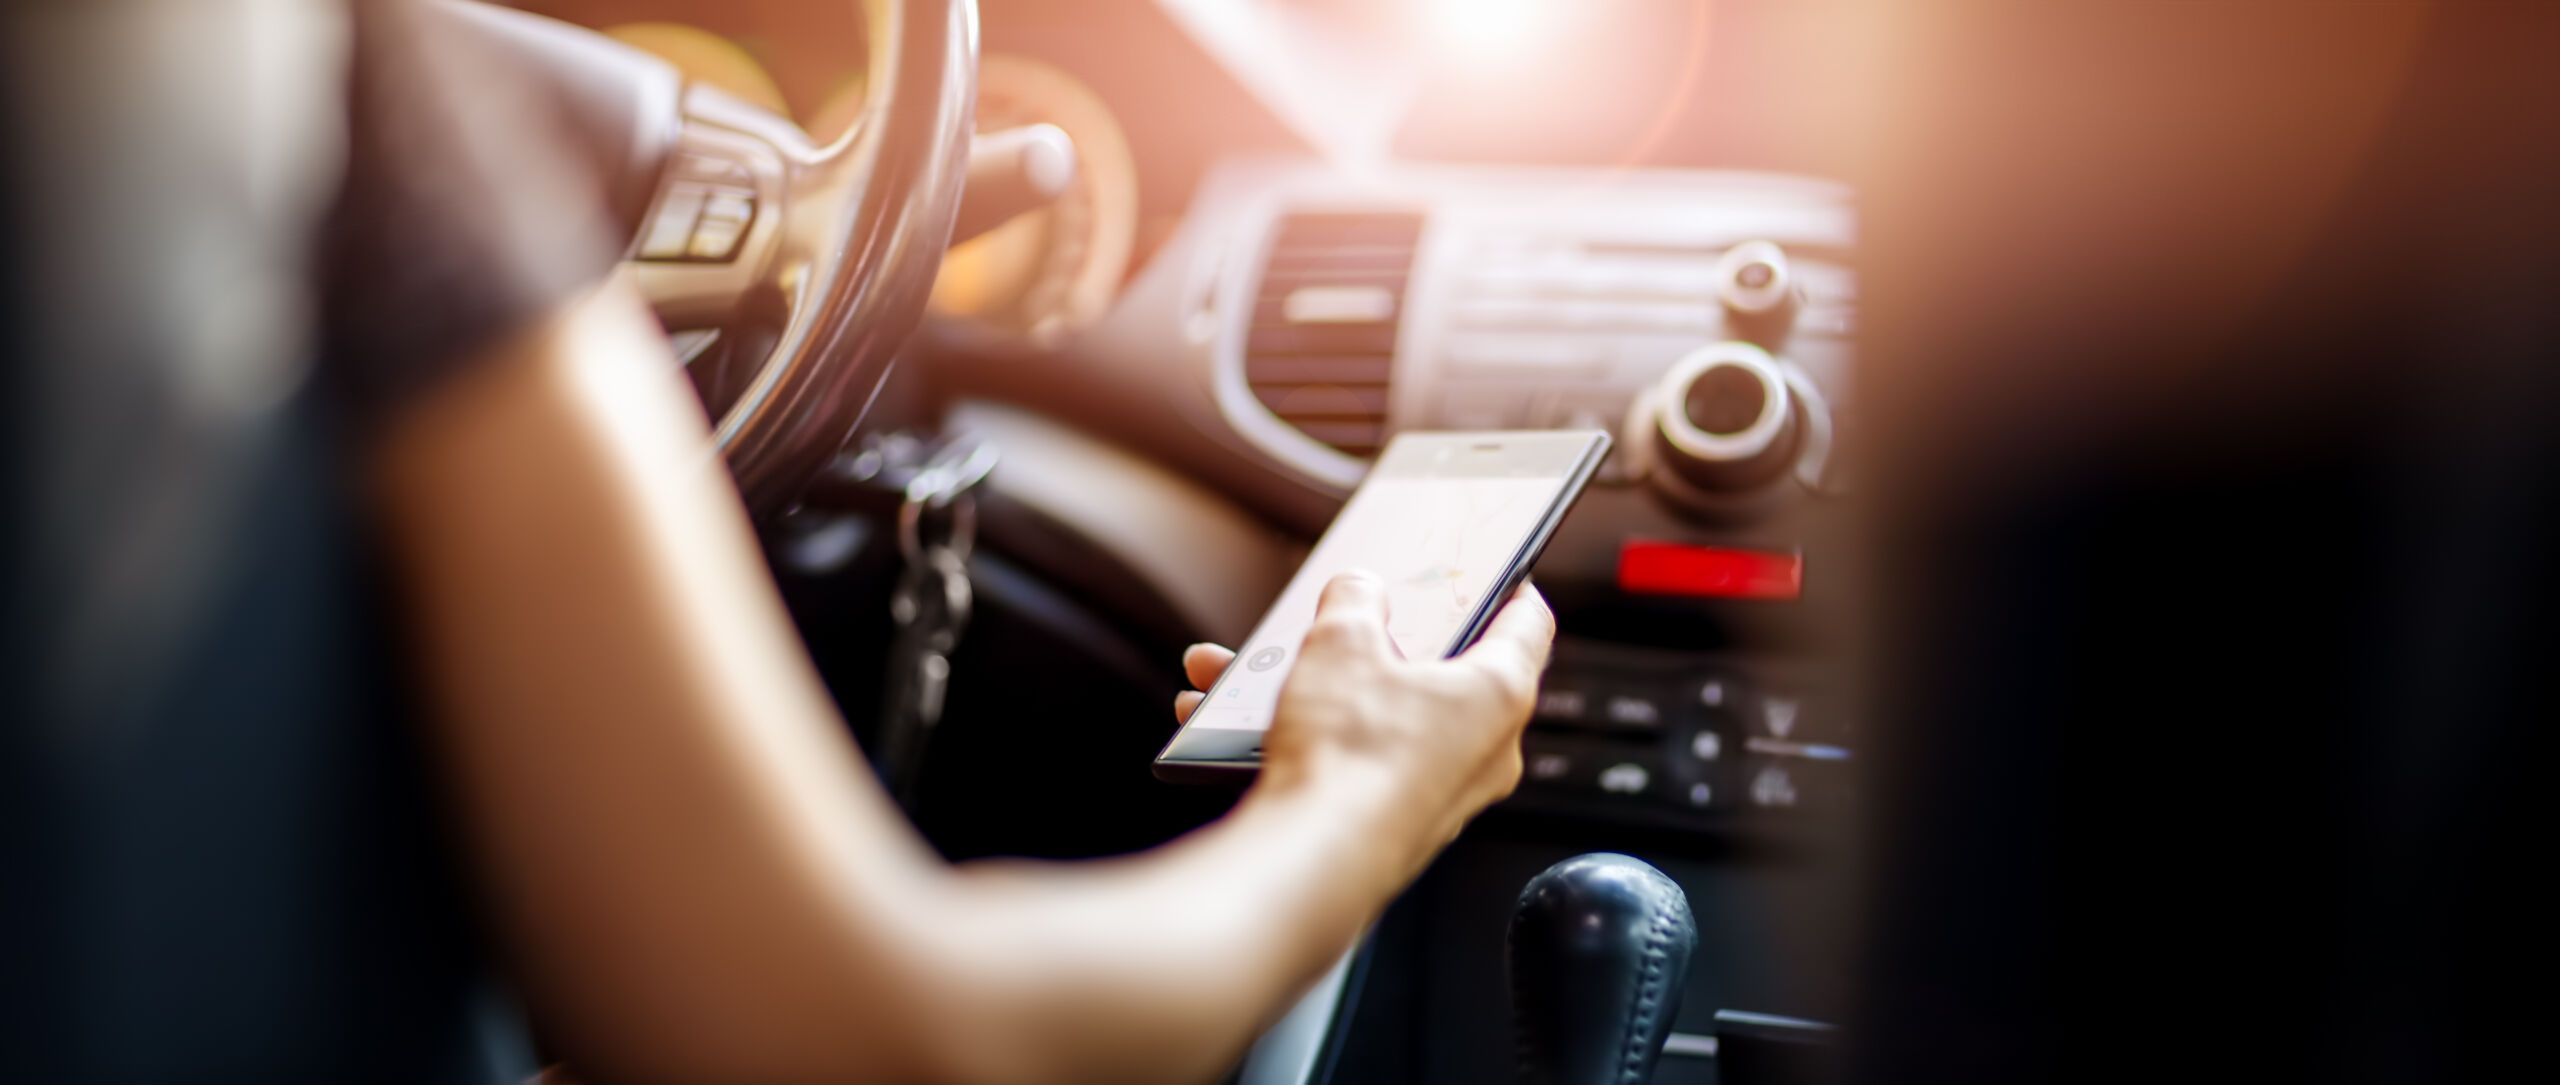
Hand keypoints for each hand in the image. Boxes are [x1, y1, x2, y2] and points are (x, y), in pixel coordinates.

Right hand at [1174, 572, 1555, 880]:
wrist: (1311, 861)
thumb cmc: (1350, 758)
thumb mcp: (1341, 645)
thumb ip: (1353, 603)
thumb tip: (1358, 589)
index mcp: (1499, 694)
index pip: (1528, 623)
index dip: (1510, 584)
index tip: (1494, 569)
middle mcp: (1484, 750)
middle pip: (1444, 672)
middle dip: (1382, 642)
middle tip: (1357, 617)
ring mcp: (1440, 794)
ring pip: (1383, 719)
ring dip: (1319, 690)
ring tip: (1252, 673)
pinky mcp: (1394, 824)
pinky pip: (1353, 763)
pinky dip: (1306, 737)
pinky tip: (1234, 725)